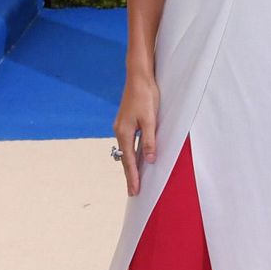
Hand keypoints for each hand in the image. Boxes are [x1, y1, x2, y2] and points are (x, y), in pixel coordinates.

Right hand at [114, 70, 159, 195]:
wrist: (139, 78)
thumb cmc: (145, 96)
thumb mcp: (151, 120)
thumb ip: (150, 140)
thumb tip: (150, 160)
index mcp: (124, 133)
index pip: (129, 161)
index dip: (133, 177)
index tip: (134, 191)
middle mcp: (120, 131)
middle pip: (125, 158)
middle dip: (129, 175)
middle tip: (132, 192)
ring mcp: (121, 126)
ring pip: (126, 151)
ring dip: (130, 165)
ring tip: (134, 179)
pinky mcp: (126, 122)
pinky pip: (128, 143)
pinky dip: (132, 154)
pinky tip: (137, 158)